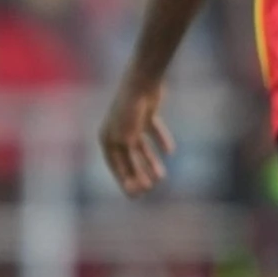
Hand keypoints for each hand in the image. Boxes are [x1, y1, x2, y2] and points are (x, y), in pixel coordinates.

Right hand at [101, 73, 172, 195]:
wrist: (142, 81)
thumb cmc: (129, 111)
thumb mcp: (126, 139)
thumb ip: (129, 160)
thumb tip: (134, 180)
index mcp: (107, 138)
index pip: (116, 166)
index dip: (125, 181)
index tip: (135, 195)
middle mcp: (117, 131)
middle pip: (129, 158)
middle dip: (138, 174)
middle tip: (149, 189)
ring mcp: (132, 122)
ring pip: (141, 147)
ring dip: (151, 161)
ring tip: (161, 176)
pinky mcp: (146, 114)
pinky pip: (153, 131)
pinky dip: (161, 141)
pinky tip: (170, 152)